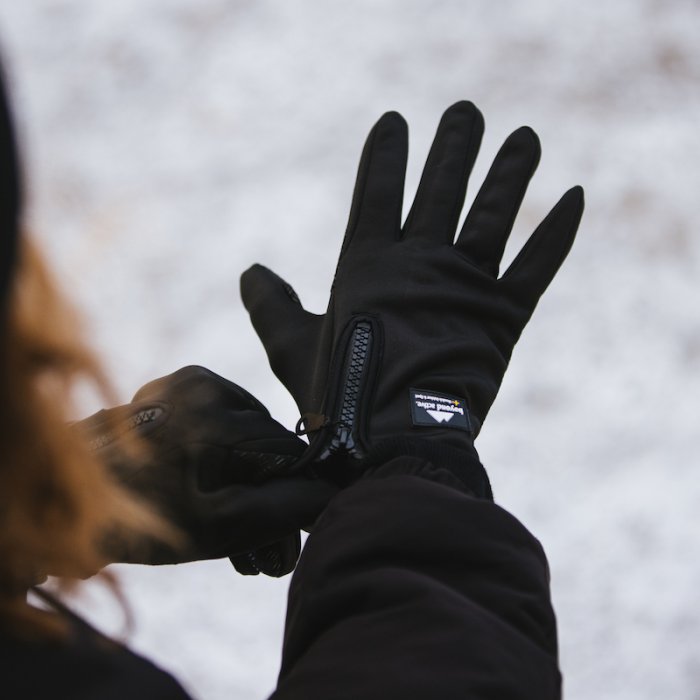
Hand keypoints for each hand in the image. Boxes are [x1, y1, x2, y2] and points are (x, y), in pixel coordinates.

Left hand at [75, 366, 336, 574]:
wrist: (62, 500)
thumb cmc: (135, 518)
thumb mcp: (215, 527)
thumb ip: (280, 509)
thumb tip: (330, 495)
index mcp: (217, 417)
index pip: (287, 454)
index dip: (294, 497)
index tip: (286, 538)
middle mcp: (206, 386)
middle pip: (265, 444)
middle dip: (268, 497)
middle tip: (263, 550)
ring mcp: (187, 382)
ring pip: (246, 434)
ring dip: (248, 480)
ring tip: (235, 530)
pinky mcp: (174, 386)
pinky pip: (221, 421)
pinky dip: (224, 457)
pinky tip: (214, 493)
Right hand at [241, 102, 583, 495]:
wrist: (393, 443)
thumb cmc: (339, 398)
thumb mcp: (292, 348)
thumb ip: (271, 306)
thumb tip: (249, 271)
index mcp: (368, 266)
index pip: (377, 193)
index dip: (386, 156)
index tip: (395, 121)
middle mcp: (419, 263)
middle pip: (441, 189)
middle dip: (453, 148)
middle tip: (466, 112)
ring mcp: (466, 287)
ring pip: (493, 215)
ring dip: (511, 173)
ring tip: (527, 136)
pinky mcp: (504, 316)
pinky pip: (537, 266)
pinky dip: (558, 233)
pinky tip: (576, 197)